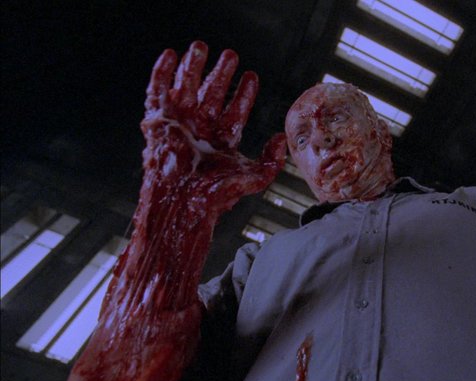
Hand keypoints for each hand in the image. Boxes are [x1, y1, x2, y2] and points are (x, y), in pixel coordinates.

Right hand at [139, 41, 284, 199]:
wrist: (183, 202)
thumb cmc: (215, 196)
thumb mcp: (254, 178)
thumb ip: (272, 160)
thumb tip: (280, 138)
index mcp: (222, 139)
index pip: (235, 110)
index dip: (243, 93)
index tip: (251, 76)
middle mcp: (201, 128)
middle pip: (212, 93)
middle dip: (221, 73)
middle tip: (231, 54)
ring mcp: (180, 123)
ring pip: (187, 86)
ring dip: (194, 66)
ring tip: (201, 46)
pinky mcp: (158, 122)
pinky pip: (158, 91)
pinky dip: (163, 72)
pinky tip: (171, 55)